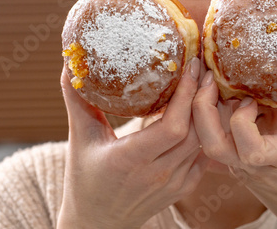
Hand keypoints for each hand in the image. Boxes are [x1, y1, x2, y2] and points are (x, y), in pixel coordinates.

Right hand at [57, 58, 208, 228]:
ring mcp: (173, 183)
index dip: (186, 95)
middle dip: (202, 97)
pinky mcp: (182, 188)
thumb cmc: (85, 181)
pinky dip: (205, 133)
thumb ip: (77, 100)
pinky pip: (203, 156)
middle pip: (194, 131)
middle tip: (203, 68)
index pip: (172, 126)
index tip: (191, 66)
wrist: (97, 223)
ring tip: (205, 84)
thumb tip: (69, 63)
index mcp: (130, 160)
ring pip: (202, 142)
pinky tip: (204, 113)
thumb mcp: (80, 139)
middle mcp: (157, 174)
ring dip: (207, 113)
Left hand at [192, 68, 276, 228]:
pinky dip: (208, 118)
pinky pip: (213, 142)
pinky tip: (215, 96)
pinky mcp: (235, 165)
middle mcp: (255, 166)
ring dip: (201, 113)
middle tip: (210, 80)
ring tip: (210, 84)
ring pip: (206, 146)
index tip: (250, 99)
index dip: (242, 122)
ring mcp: (241, 168)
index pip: (251, 150)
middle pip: (213, 146)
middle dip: (203, 111)